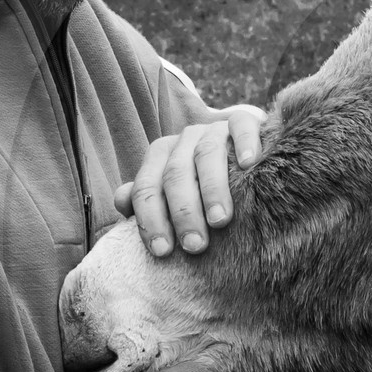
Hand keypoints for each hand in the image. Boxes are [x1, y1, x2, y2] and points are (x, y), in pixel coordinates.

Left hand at [115, 105, 265, 256]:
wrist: (244, 151)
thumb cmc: (205, 184)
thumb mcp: (175, 193)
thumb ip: (148, 199)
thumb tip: (122, 204)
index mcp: (161, 156)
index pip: (147, 187)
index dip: (151, 219)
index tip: (163, 251)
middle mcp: (184, 140)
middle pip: (176, 174)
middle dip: (182, 212)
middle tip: (194, 245)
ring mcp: (213, 129)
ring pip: (207, 154)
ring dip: (212, 189)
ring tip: (219, 220)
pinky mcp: (245, 120)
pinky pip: (242, 126)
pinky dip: (244, 143)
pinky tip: (249, 165)